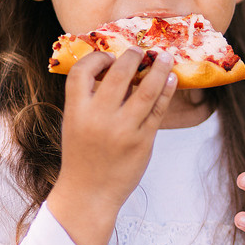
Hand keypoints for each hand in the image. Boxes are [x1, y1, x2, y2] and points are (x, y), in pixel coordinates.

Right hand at [47, 48, 176, 244]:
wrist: (89, 193)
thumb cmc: (82, 156)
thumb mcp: (74, 125)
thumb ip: (89, 100)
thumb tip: (115, 70)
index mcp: (76, 111)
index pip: (82, 72)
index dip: (96, 58)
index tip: (108, 57)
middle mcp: (99, 118)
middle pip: (119, 74)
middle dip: (132, 56)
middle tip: (141, 51)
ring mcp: (123, 130)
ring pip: (146, 89)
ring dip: (158, 68)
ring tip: (165, 57)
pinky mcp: (142, 141)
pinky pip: (158, 110)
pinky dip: (166, 91)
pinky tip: (170, 79)